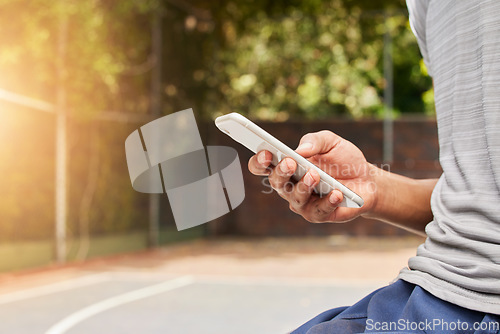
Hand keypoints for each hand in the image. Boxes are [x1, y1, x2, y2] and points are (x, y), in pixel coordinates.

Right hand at [248, 130, 376, 222]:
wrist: (367, 179)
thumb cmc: (343, 160)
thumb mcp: (331, 142)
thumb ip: (315, 140)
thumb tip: (301, 150)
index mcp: (286, 165)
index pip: (262, 165)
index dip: (259, 161)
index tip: (266, 153)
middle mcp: (289, 185)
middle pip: (275, 182)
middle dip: (281, 172)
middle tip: (291, 162)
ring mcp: (302, 202)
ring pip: (295, 197)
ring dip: (304, 186)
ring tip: (315, 176)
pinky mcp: (318, 214)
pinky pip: (319, 211)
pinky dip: (328, 202)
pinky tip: (337, 193)